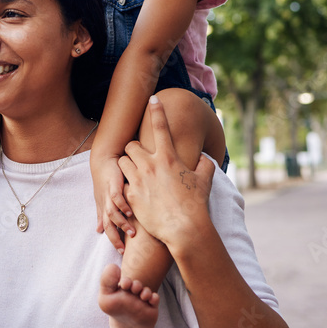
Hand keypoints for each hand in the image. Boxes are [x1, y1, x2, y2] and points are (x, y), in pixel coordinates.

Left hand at [91, 152, 134, 251]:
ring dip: (121, 224)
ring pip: (112, 214)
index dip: (113, 241)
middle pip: (108, 225)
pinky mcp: (114, 186)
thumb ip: (102, 215)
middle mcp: (105, 205)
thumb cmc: (105, 181)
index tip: (121, 252)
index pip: (107, 229)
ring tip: (132, 233)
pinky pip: (116, 198)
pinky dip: (122, 206)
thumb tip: (99, 231)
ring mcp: (109, 196)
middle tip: (123, 250)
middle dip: (114, 238)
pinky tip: (130, 212)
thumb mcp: (103, 199)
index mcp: (104, 209)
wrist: (104, 161)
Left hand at [117, 96, 214, 248]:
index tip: (152, 99)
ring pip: (121, 162)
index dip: (156, 110)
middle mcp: (150, 165)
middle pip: (131, 145)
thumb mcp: (205, 180)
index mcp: (169, 157)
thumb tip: (205, 157)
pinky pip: (121, 184)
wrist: (184, 229)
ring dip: (127, 165)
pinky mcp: (130, 196)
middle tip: (141, 157)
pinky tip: (134, 192)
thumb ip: (204, 164)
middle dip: (134, 149)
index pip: (160, 126)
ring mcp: (138, 181)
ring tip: (135, 173)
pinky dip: (126, 186)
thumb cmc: (196, 204)